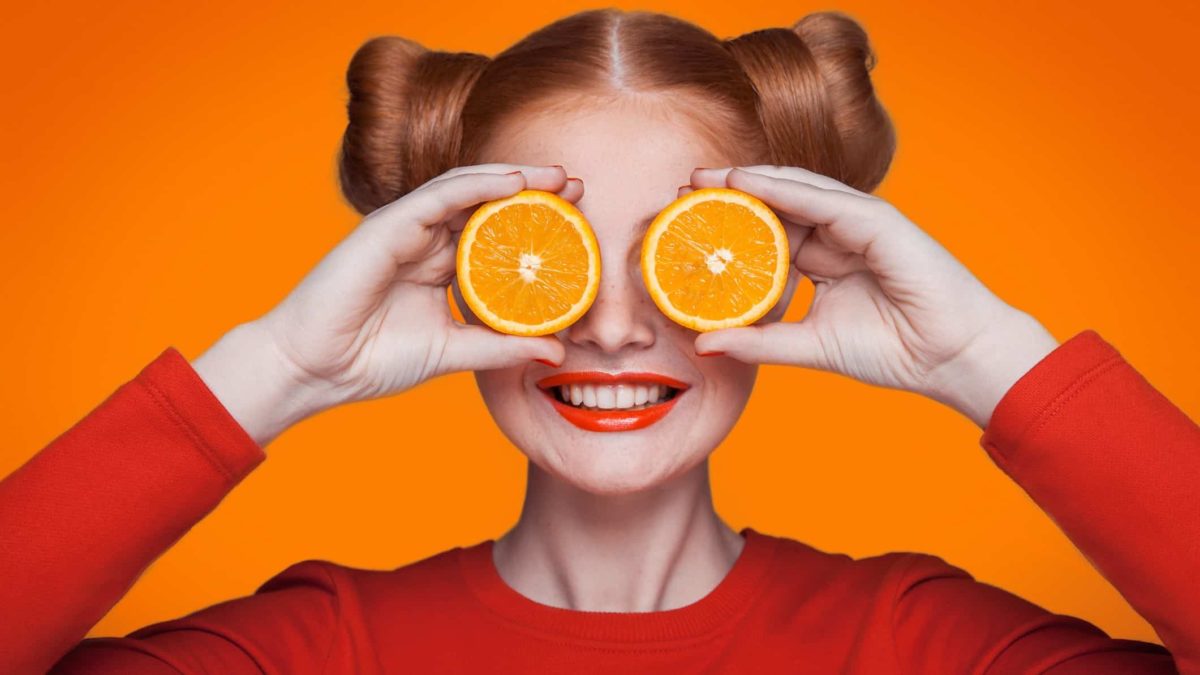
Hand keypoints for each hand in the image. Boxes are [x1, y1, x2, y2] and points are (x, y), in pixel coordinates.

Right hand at [255, 164, 572, 411]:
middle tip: (580, 187)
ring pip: (467, 190)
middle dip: (535, 193)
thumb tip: (556, 352)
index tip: (579, 222)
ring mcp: (405, 229)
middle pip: (487, 205)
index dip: (535, 224)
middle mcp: (424, 241)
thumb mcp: (452, 352)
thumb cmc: (370, 360)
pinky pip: (439, 196)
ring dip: (515, 179)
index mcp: (438, 267)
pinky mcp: (387, 225)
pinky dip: (477, 185)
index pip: (495, 234)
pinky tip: (513, 182)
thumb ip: (501, 347)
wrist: (314, 370)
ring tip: (557, 177)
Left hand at [686, 166, 1059, 427]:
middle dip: (728, 194)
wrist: (951, 358)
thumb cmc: (894, 350)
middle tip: (681, 189)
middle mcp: (837, 234)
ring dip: (748, 181)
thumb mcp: (810, 346)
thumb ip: (759, 342)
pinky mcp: (877, 219)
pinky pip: (823, 199)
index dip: (726, 225)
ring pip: (794, 191)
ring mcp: (858, 222)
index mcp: (823, 259)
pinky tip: (748, 183)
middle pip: (774, 204)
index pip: (766, 232)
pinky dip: (784, 189)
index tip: (682, 223)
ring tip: (706, 178)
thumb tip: (703, 344)